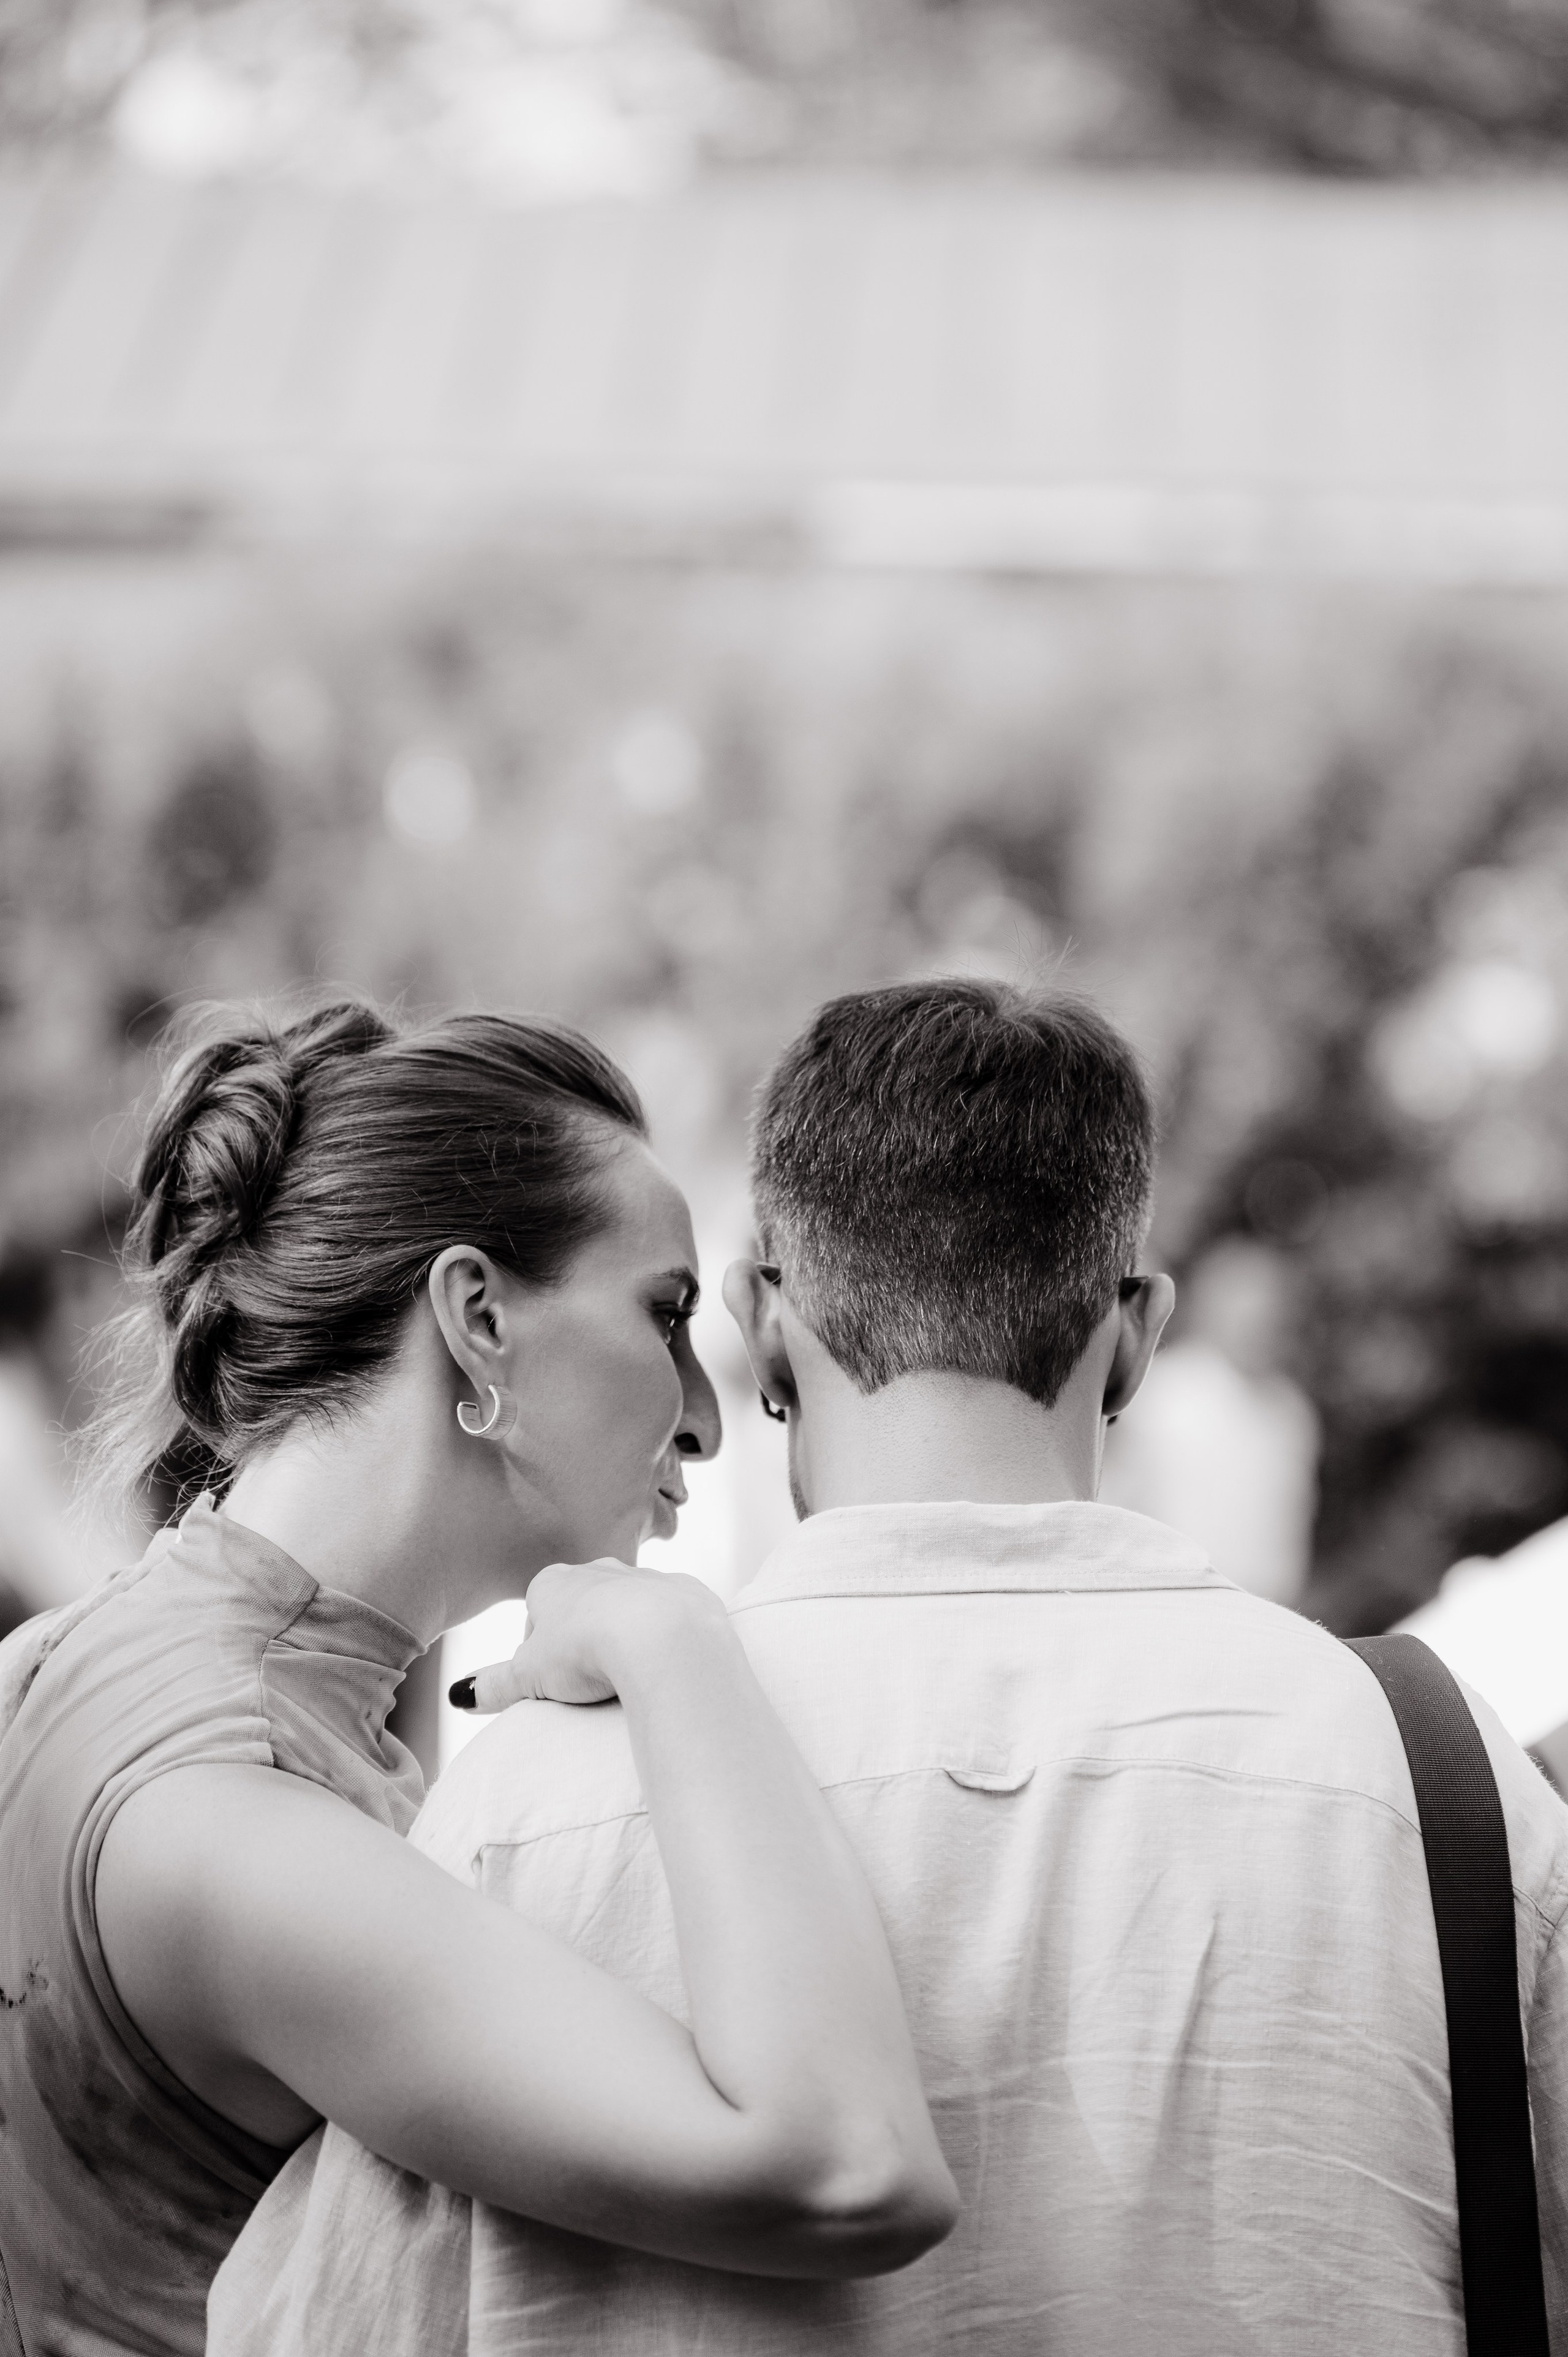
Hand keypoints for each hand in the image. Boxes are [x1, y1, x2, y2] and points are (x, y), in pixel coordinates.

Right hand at [449, 1561, 725, 1712]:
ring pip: (627, 1610)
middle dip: (582, 1641)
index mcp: (553, 1582)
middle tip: (587, 1683)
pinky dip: (664, 1638)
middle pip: (581, 1610)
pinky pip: (670, 1617)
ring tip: (626, 1677)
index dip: (540, 1654)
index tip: (551, 1682)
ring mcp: (645, 1577)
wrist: (662, 1636)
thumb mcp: (528, 1676)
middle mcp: (599, 1570)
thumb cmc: (586, 1652)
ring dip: (624, 1638)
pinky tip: (663, 1664)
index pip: (536, 1618)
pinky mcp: (686, 1593)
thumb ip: (492, 1685)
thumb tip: (459, 1696)